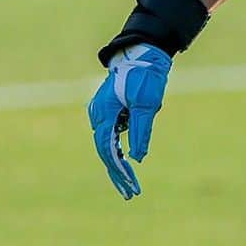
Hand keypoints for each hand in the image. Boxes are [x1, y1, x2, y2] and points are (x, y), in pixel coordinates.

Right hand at [87, 43, 171, 199]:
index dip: (119, 170)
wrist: (142, 52)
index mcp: (105, 113)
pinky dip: (118, 148)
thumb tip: (137, 158)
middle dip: (118, 173)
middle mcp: (98, 114)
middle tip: (131, 194)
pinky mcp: (108, 109)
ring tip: (130, 184)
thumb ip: (141, 131)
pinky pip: (111, 134)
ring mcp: (102, 111)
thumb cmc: (145, 76)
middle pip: (105, 151)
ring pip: (107, 144)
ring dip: (118, 163)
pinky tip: (127, 159)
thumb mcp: (147, 104)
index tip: (131, 185)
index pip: (108, 150)